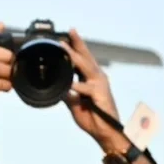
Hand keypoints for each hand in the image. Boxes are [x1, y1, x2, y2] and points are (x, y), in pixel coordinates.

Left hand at [60, 31, 125, 155]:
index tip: (64, 38)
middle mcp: (98, 78)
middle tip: (70, 31)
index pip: (82, 60)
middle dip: (77, 44)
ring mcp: (100, 85)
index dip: (74, 48)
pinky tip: (70, 84)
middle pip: (86, 57)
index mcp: (91, 78)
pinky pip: (87, 89)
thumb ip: (67, 94)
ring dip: (75, 57)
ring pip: (86, 67)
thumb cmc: (93, 118)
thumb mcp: (75, 104)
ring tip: (65, 48)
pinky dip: (78, 86)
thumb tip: (58, 89)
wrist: (105, 133)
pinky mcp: (101, 95)